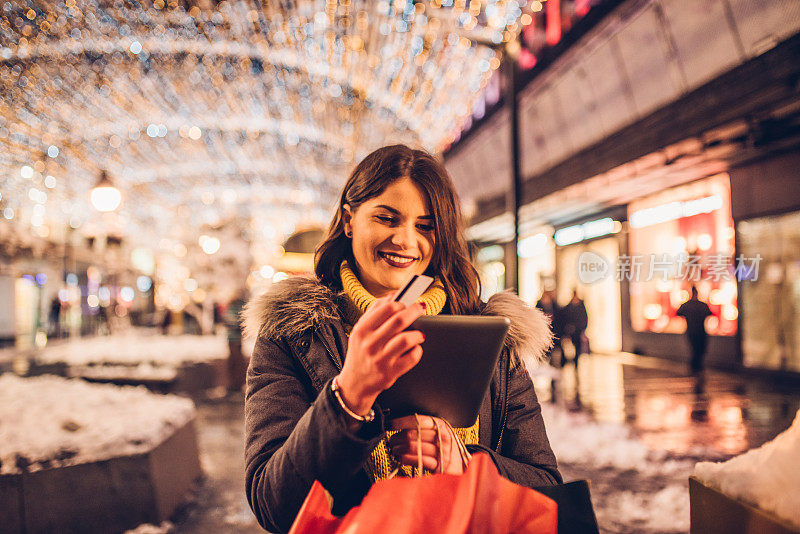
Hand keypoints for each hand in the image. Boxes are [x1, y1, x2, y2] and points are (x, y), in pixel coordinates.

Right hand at [336, 293, 425, 415]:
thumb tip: (393, 295)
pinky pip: (412, 358)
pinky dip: (417, 350)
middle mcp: (370, 344)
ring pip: (407, 339)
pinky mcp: (390, 373)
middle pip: (399, 320)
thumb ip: (375, 311)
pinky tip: (415, 348)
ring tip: (419, 334)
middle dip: (415, 311)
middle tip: (421, 307)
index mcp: (362, 330)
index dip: (401, 302)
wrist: (355, 383)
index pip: (386, 308)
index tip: (407, 302)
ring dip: (418, 334)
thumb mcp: (360, 330)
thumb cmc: (360, 352)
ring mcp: (381, 359)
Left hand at [387, 415, 467, 473]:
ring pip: (413, 447)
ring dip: (399, 449)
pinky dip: (405, 459)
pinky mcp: (439, 465)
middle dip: (397, 437)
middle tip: (391, 440)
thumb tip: (401, 427)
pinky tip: (401, 458)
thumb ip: (425, 428)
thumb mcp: (440, 432)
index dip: (401, 422)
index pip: (417, 420)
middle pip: (412, 434)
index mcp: (441, 425)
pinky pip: (418, 460)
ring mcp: (441, 452)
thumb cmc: (447, 447)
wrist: (463, 465)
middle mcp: (442, 437)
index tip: (390, 424)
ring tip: (394, 450)